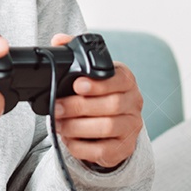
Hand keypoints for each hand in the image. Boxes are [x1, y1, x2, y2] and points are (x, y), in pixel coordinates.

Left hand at [50, 33, 144, 169]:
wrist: (113, 127)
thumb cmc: (98, 95)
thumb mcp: (90, 74)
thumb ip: (74, 54)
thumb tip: (58, 40)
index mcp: (126, 80)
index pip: (120, 79)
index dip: (99, 83)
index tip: (77, 85)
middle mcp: (134, 103)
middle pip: (112, 105)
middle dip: (79, 107)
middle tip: (56, 108)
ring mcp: (132, 127)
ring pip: (108, 128)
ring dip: (78, 126)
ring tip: (58, 124)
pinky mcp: (124, 148)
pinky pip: (103, 151)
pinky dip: (82, 146)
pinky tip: (68, 139)